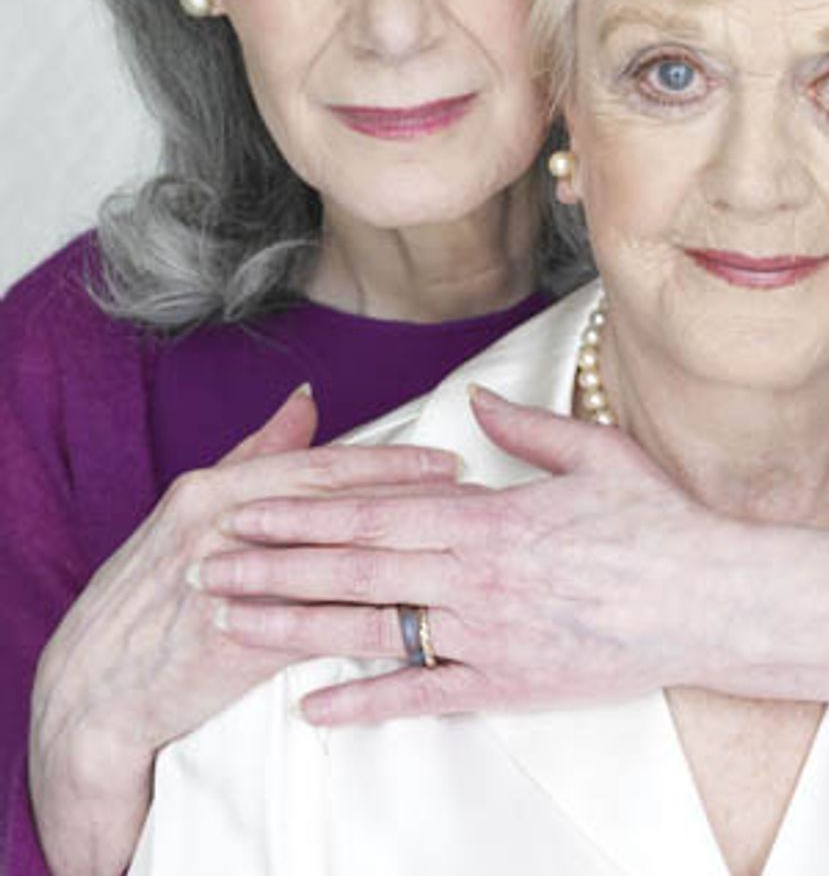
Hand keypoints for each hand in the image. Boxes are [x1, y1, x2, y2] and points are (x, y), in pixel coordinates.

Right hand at [28, 387, 456, 875]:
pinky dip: (365, 618)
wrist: (96, 689)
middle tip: (474, 497)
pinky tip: (413, 617)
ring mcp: (227, 584)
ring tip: (459, 551)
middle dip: (410, 501)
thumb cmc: (152, 590)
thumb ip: (259, 453)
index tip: (448, 463)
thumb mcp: (194, 509)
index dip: (389, 465)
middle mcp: (221, 527)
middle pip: (335, 507)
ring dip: (400, 554)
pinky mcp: (233, 642)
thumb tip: (307, 397)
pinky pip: (314, 626)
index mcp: (216, 489)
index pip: (321, 469)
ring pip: (331, 562)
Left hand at [199, 386, 732, 723]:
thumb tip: (475, 398)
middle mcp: (476, 579)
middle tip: (205, 564)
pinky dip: (363, 705)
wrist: (714, 602)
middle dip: (274, 565)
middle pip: (355, 571)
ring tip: (231, 623)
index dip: (304, 511)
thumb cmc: (658, 524)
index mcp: (491, 518)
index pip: (375, 514)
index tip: (250, 505)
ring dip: (295, 627)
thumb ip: (524, 428)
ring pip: (372, 634)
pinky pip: (422, 699)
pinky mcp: (509, 687)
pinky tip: (311, 711)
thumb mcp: (596, 454)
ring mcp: (488, 638)